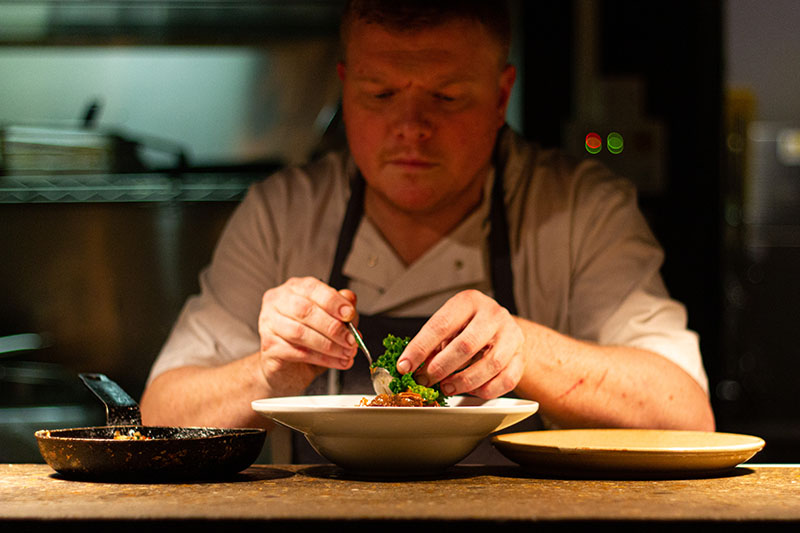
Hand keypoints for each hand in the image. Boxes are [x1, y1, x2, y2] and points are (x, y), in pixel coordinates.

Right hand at [257, 277, 357, 395]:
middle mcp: (278, 302)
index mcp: (294, 289)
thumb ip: (340, 308)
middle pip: (305, 310)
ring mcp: (269, 324)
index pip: (312, 288)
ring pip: (300, 333)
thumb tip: (350, 300)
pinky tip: (336, 362)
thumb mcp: (330, 319)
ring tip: (346, 353)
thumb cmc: (309, 337)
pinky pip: (297, 353)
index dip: (334, 301)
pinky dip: (322, 358)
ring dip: (329, 345)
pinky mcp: (269, 347)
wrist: (288, 367)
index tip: (350, 314)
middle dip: (333, 327)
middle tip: (351, 339)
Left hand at [397, 290, 524, 398]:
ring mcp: (511, 335)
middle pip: (466, 345)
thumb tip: (409, 367)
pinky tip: (471, 390)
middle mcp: (493, 315)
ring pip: (490, 364)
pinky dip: (485, 390)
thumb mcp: (449, 325)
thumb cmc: (468, 327)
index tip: (404, 366)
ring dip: (463, 382)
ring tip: (446, 387)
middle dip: (441, 367)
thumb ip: (431, 344)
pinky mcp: (521, 357)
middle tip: (426, 380)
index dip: (419, 348)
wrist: (501, 328)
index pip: (440, 325)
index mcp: (468, 301)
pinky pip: (506, 380)